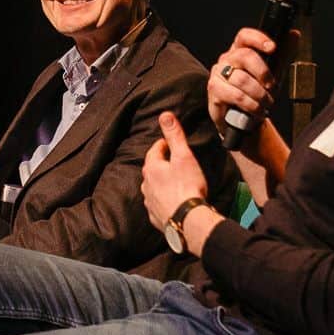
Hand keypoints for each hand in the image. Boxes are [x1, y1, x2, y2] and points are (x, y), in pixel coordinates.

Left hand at [142, 111, 208, 231]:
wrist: (187, 219)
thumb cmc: (187, 186)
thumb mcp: (183, 156)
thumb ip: (174, 136)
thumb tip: (165, 115)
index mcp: (152, 169)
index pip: (154, 151)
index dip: (163, 145)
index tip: (169, 143)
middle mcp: (146, 185)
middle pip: (151, 169)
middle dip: (160, 163)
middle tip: (171, 160)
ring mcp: (149, 201)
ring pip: (152, 187)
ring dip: (160, 182)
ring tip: (172, 180)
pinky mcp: (155, 216)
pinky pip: (157, 204)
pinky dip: (162, 200)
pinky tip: (170, 201)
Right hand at [206, 27, 285, 141]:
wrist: (241, 118)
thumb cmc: (256, 91)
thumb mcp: (274, 72)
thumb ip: (283, 54)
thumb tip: (294, 35)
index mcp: (240, 50)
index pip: (244, 36)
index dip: (258, 39)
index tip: (272, 48)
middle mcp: (227, 59)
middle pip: (244, 56)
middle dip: (263, 73)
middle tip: (271, 86)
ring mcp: (218, 74)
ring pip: (242, 79)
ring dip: (259, 94)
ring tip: (266, 103)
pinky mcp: (214, 90)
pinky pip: (236, 95)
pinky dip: (251, 105)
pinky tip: (256, 110)